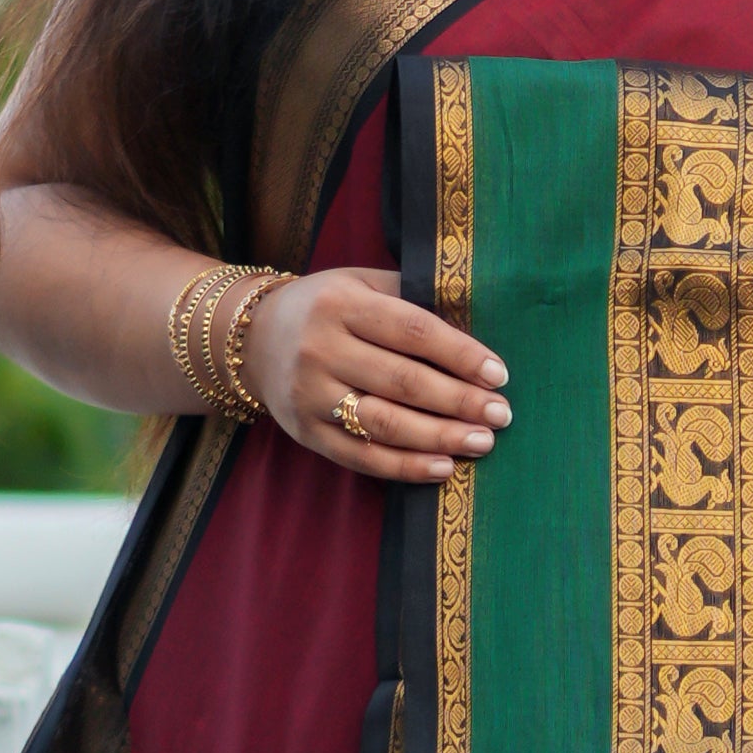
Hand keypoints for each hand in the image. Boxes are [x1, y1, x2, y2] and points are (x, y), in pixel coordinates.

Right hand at [245, 264, 510, 480]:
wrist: (251, 339)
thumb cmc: (325, 308)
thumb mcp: (361, 284)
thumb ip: (411, 300)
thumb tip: (477, 332)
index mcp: (341, 304)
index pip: (414, 331)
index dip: (460, 355)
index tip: (498, 375)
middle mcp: (321, 349)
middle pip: (404, 382)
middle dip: (460, 401)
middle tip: (501, 414)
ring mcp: (310, 395)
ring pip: (386, 424)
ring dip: (441, 437)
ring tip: (483, 442)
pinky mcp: (306, 433)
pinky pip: (362, 457)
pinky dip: (406, 467)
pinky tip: (444, 467)